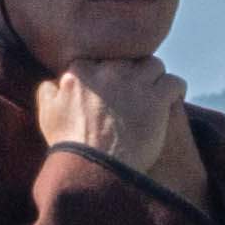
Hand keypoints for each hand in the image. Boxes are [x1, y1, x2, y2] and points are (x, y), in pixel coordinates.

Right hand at [41, 53, 210, 192]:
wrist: (95, 167)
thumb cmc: (71, 145)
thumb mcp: (48, 114)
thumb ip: (49, 92)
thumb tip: (54, 82)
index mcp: (80, 71)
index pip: (100, 57)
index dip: (108, 70)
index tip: (112, 84)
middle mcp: (108, 71)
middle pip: (128, 59)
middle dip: (132, 72)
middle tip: (136, 90)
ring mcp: (133, 83)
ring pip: (153, 65)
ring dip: (155, 77)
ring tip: (156, 90)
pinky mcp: (156, 99)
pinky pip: (174, 82)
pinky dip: (177, 88)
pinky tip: (174, 97)